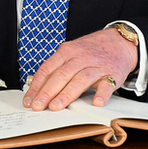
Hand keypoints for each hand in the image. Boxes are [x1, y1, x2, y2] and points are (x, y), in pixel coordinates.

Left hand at [23, 28, 138, 110]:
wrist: (119, 41)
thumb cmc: (91, 50)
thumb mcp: (70, 53)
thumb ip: (57, 68)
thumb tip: (38, 89)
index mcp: (66, 52)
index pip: (46, 69)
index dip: (36, 86)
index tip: (28, 100)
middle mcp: (79, 58)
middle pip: (60, 75)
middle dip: (47, 92)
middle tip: (38, 106)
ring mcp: (96, 66)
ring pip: (79, 80)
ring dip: (67, 94)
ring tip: (56, 107)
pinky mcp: (113, 74)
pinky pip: (107, 84)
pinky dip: (101, 94)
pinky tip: (96, 102)